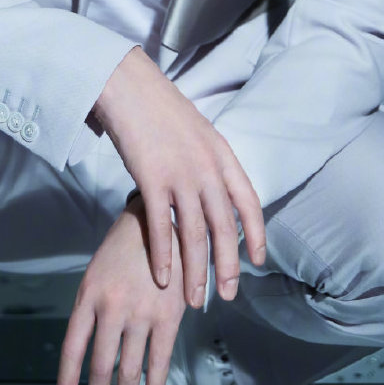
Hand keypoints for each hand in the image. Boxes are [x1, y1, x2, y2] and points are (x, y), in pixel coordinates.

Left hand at [56, 197, 185, 384]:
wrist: (160, 220)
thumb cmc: (123, 247)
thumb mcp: (97, 272)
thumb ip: (92, 308)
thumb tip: (89, 350)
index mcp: (88, 295)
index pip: (73, 348)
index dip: (68, 380)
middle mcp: (111, 308)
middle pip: (101, 366)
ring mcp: (140, 314)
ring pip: (129, 369)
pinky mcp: (168, 316)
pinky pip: (159, 360)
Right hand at [92, 46, 265, 306]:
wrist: (126, 83)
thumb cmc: (156, 106)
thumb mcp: (195, 130)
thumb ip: (206, 160)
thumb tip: (213, 189)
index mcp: (221, 154)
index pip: (248, 202)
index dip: (255, 234)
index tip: (256, 262)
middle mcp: (206, 166)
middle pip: (224, 226)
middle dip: (227, 266)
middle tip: (227, 296)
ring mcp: (180, 173)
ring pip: (195, 234)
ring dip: (195, 271)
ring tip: (195, 300)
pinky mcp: (151, 178)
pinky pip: (162, 226)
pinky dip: (164, 256)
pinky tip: (162, 278)